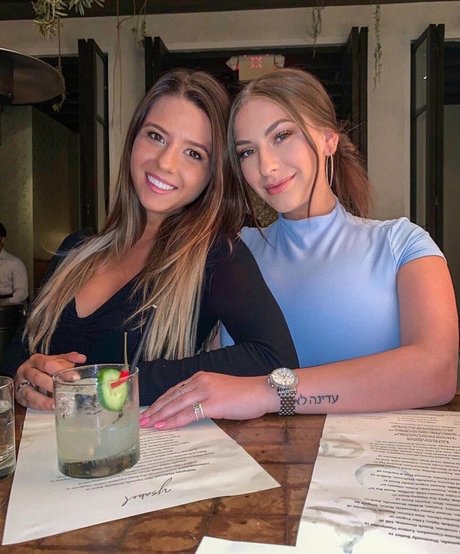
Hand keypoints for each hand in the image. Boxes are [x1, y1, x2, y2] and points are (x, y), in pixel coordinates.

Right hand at [14, 352, 86, 409]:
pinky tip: (50, 407)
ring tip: (56, 404)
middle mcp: (26, 371)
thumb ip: (69, 359)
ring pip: (29, 392)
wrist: (27, 374)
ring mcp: (21, 384)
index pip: (48, 364)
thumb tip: (82, 358)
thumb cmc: (44, 368)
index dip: (61, 370)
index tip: (75, 377)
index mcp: (36, 360)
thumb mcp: (56, 360)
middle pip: (37, 377)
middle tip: (66, 391)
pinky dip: (40, 406)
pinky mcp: (20, 397)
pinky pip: (28, 403)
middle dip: (52, 385)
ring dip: (43, 399)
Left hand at [139, 371, 277, 429]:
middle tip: (140, 419)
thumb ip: (203, 396)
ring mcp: (205, 391)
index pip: (174, 390)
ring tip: (146, 424)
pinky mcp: (212, 403)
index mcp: (200, 377)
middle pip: (171, 396)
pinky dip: (173, 420)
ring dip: (159, 415)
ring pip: (175, 404)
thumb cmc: (244, 394)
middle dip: (155, 408)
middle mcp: (200, 381)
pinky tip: (163, 425)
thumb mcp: (218, 390)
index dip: (160, 401)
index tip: (149, 410)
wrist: (261, 391)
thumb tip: (189, 409)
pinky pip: (188, 414)